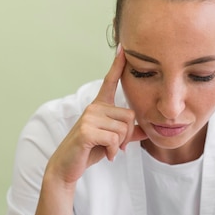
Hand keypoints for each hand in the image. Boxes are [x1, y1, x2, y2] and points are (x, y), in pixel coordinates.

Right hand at [46, 45, 147, 185]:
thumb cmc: (89, 151)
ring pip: (123, 128)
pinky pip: (114, 138)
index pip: (110, 82)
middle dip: (127, 135)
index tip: (123, 48)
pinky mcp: (86, 130)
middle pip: (129, 116)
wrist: (68, 166)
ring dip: (119, 145)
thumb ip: (128, 134)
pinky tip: (106, 155)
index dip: (117, 65)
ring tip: (108, 150)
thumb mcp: (112, 140)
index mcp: (100, 106)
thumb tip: (146, 131)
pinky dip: (113, 151)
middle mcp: (94, 107)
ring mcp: (89, 117)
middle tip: (116, 146)